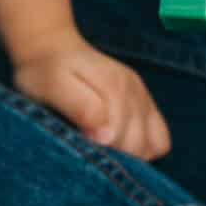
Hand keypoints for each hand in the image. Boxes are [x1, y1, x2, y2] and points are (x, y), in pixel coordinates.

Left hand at [12, 32, 170, 159]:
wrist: (52, 49)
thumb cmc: (45, 73)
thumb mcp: (53, 86)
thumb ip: (79, 107)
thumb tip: (106, 136)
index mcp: (114, 86)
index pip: (120, 139)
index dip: (99, 152)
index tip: (81, 146)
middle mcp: (134, 90)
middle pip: (139, 145)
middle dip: (115, 156)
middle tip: (88, 149)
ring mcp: (143, 96)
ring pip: (153, 144)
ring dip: (131, 155)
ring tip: (103, 148)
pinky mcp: (146, 105)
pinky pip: (160, 139)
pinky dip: (144, 149)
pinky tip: (119, 146)